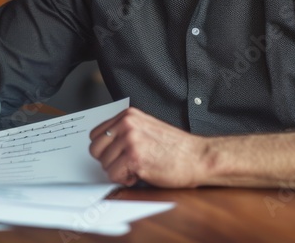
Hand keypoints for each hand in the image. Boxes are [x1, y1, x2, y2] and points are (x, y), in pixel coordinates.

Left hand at [89, 107, 206, 187]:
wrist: (198, 157)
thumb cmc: (177, 148)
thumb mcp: (147, 128)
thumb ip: (126, 131)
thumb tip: (105, 145)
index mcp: (128, 115)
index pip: (96, 133)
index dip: (105, 149)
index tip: (116, 154)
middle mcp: (127, 124)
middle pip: (95, 149)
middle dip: (109, 161)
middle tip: (127, 163)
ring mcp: (130, 140)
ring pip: (104, 164)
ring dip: (119, 171)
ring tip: (138, 167)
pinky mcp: (134, 157)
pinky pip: (113, 175)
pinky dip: (125, 180)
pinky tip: (140, 174)